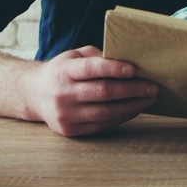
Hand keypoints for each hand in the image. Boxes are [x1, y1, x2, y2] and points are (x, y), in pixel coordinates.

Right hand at [23, 45, 157, 136]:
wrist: (34, 94)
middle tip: (153, 86)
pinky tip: (134, 108)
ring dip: (132, 106)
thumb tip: (126, 60)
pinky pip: (102, 125)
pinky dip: (122, 116)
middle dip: (132, 90)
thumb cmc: (62, 71)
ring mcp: (66, 115)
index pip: (92, 69)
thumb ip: (97, 56)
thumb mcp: (74, 55)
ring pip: (106, 113)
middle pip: (103, 93)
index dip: (114, 68)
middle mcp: (63, 94)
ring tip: (149, 99)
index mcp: (64, 71)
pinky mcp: (70, 130)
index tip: (135, 69)